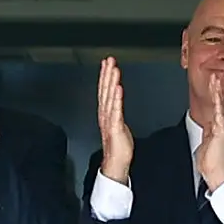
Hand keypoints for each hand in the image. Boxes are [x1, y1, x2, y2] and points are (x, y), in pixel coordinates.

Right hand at [97, 57, 133, 181]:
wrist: (115, 163)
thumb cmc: (117, 146)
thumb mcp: (118, 125)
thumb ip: (117, 113)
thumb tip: (118, 104)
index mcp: (106, 113)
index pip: (105, 91)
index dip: (105, 77)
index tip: (107, 64)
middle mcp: (105, 115)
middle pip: (105, 91)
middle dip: (107, 75)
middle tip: (109, 60)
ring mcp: (109, 120)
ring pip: (109, 98)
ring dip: (111, 83)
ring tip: (113, 70)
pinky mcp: (115, 127)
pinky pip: (115, 110)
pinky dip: (116, 99)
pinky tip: (117, 88)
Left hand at [196, 73, 223, 190]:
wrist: (216, 171)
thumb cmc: (210, 161)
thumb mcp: (205, 143)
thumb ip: (207, 134)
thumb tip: (206, 128)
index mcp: (216, 127)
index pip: (215, 107)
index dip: (214, 95)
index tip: (212, 84)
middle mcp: (220, 126)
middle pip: (218, 103)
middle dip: (216, 89)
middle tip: (215, 76)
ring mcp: (222, 127)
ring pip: (220, 105)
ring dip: (217, 92)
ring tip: (216, 80)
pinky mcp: (221, 131)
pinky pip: (220, 115)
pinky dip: (219, 104)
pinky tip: (218, 96)